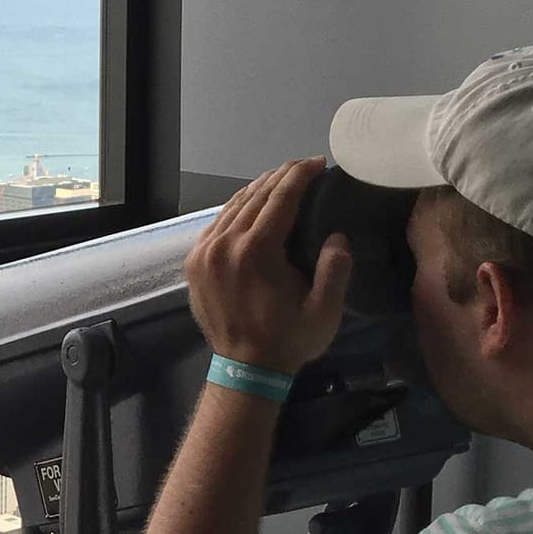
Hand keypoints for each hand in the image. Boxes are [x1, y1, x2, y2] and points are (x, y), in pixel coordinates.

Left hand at [184, 157, 352, 374]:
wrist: (244, 370)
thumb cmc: (288, 341)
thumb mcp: (324, 312)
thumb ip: (335, 270)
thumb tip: (337, 236)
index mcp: (256, 252)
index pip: (280, 198)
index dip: (301, 175)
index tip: (319, 163)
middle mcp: (225, 244)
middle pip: (256, 196)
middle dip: (282, 176)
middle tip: (305, 166)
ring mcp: (204, 251)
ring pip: (234, 205)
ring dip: (259, 188)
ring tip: (282, 179)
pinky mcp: (194, 261)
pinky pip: (218, 222)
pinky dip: (237, 208)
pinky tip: (252, 203)